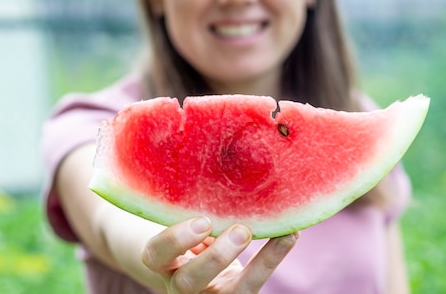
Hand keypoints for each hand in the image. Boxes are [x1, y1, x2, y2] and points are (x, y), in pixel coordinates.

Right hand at [142, 217, 297, 293]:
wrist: (189, 268)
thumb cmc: (182, 234)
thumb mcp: (178, 222)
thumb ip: (186, 208)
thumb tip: (217, 165)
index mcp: (159, 261)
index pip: (156, 254)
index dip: (177, 240)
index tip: (203, 220)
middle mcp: (179, 284)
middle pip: (189, 281)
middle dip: (216, 257)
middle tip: (240, 230)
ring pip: (230, 293)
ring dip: (257, 264)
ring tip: (277, 234)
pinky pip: (254, 284)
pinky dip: (273, 258)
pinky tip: (290, 235)